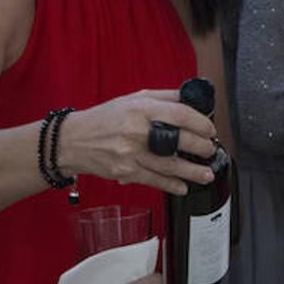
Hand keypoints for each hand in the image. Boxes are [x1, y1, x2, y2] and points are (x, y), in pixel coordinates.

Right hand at [58, 90, 217, 194]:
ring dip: (192, 171)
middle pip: (178, 140)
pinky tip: (183, 186)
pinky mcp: (124, 172)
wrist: (72, 141)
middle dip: (201, 147)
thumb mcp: (133, 99)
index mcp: (140, 108)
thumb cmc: (105, 119)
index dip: (200, 123)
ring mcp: (130, 153)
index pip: (180, 114)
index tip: (210, 129)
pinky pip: (154, 180)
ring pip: (169, 165)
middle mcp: (136, 130)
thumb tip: (192, 98)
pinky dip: (171, 185)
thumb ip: (164, 97)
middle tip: (210, 150)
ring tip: (206, 173)